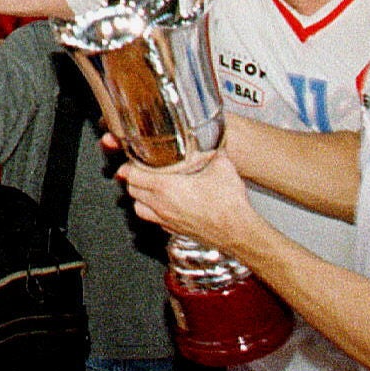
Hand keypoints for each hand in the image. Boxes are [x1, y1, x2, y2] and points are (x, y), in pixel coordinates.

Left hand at [117, 148, 256, 252]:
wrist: (239, 232)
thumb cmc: (229, 204)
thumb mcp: (221, 165)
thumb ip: (211, 149)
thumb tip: (209, 138)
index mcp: (167, 187)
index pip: (133, 175)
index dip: (130, 165)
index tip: (133, 159)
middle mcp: (162, 205)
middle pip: (132, 190)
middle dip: (133, 178)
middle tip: (140, 169)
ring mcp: (167, 221)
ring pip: (138, 208)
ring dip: (140, 196)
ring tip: (148, 186)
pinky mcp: (175, 231)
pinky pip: (154, 221)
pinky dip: (152, 211)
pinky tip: (164, 203)